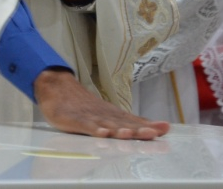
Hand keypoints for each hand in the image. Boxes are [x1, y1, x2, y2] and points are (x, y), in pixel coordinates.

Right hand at [35, 69, 169, 139]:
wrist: (57, 87)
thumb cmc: (82, 105)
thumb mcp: (104, 114)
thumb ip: (123, 122)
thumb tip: (147, 127)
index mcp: (112, 115)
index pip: (133, 120)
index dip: (149, 125)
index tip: (165, 128)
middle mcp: (104, 115)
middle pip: (124, 123)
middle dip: (139, 129)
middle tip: (154, 133)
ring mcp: (89, 117)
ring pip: (106, 124)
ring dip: (119, 129)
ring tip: (129, 134)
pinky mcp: (74, 120)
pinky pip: (85, 125)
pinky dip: (94, 129)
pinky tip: (102, 133)